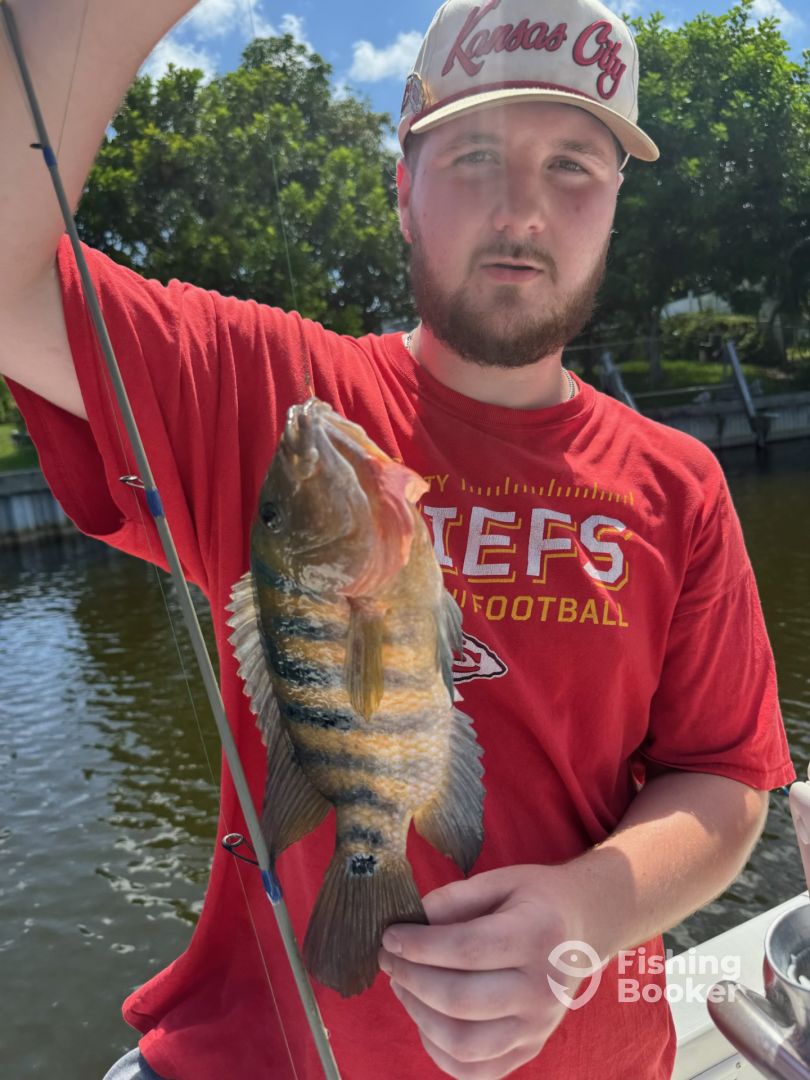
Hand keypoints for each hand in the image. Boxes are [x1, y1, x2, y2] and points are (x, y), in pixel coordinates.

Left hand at [378, 865, 597, 1078]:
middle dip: (411, 979)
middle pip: (460, 1000)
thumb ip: (453, 899)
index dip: (419, 946)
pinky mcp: (529, 1050)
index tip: (390, 936)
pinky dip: (439, 1051)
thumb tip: (409, 924)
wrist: (581, 930)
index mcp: (536, 936)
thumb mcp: (499, 880)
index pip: (466, 950)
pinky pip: (475, 1071)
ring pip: (464, 1044)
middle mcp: (542, 989)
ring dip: (419, 1016)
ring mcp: (538, 1028)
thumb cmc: (534, 900)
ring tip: (404, 985)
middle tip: (390, 959)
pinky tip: (425, 1017)